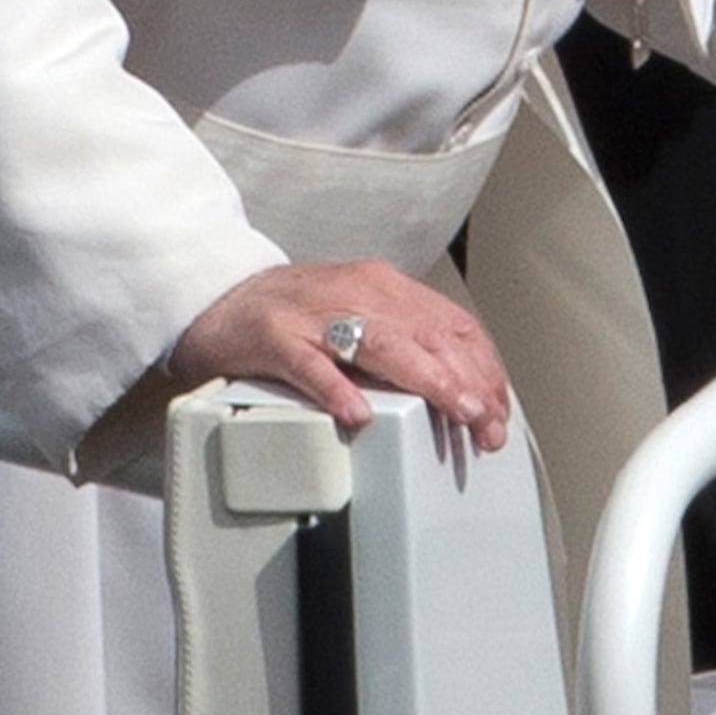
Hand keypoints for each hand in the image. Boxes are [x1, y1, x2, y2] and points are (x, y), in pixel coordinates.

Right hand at [170, 260, 511, 452]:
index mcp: (386, 289)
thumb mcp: (361, 321)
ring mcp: (315, 313)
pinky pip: (310, 364)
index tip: (499, 410)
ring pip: (384, 343)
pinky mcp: (273, 335)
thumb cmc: (294, 317)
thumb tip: (462, 391)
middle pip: (429, 335)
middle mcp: (358, 292)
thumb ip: (405, 347)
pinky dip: (338, 389)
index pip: (453, 326)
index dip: (484, 368)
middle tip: (488, 425)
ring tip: (456, 411)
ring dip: (428, 380)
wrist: (215, 297)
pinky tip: (360, 415)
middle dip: (469, 382)